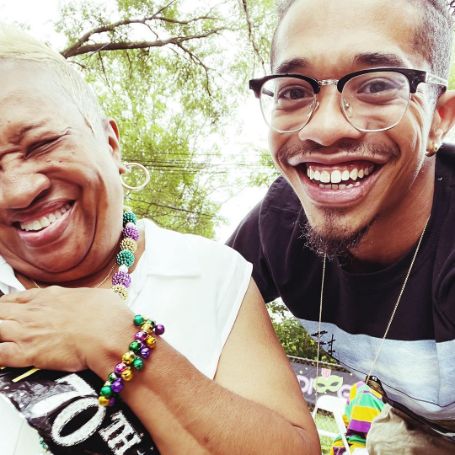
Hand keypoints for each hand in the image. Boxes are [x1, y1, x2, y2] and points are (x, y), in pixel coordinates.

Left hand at [0, 286, 132, 371]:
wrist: (109, 334)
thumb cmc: (108, 316)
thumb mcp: (96, 295)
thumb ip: (83, 297)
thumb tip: (89, 299)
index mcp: (50, 296)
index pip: (17, 298)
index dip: (7, 304)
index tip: (6, 309)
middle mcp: (34, 311)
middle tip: (2, 323)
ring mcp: (27, 331)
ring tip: (4, 339)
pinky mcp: (27, 353)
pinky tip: (2, 357)